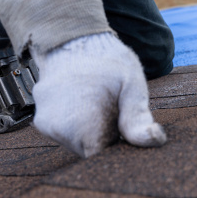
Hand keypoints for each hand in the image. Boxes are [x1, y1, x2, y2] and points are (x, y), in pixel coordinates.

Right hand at [31, 33, 165, 157]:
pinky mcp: (42, 121)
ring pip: (78, 144)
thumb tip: (154, 140)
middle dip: (107, 140)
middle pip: (90, 153)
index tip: (128, 134)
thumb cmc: (106, 60)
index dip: (119, 150)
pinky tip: (88, 105)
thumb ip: (138, 117)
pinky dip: (80, 126)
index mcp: (82, 124)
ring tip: (101, 104)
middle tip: (117, 113)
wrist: (73, 38)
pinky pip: (67, 133)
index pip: (102, 158)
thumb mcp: (131, 85)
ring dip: (93, 133)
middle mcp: (58, 128)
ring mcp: (46, 125)